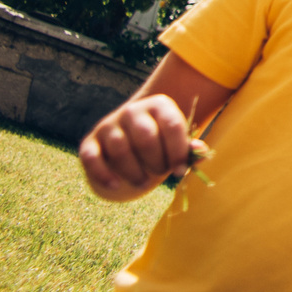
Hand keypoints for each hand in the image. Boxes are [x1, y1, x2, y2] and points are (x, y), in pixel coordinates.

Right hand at [79, 93, 196, 200]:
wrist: (132, 131)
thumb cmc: (162, 139)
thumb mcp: (177, 139)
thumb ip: (189, 147)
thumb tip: (200, 152)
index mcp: (159, 105)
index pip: (172, 126)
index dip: (178, 152)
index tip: (181, 171)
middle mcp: (133, 110)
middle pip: (146, 138)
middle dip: (156, 162)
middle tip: (161, 174)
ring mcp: (109, 124)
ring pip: (121, 149)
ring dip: (133, 171)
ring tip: (144, 184)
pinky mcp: (90, 141)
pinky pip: (92, 158)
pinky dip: (103, 173)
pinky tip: (115, 185)